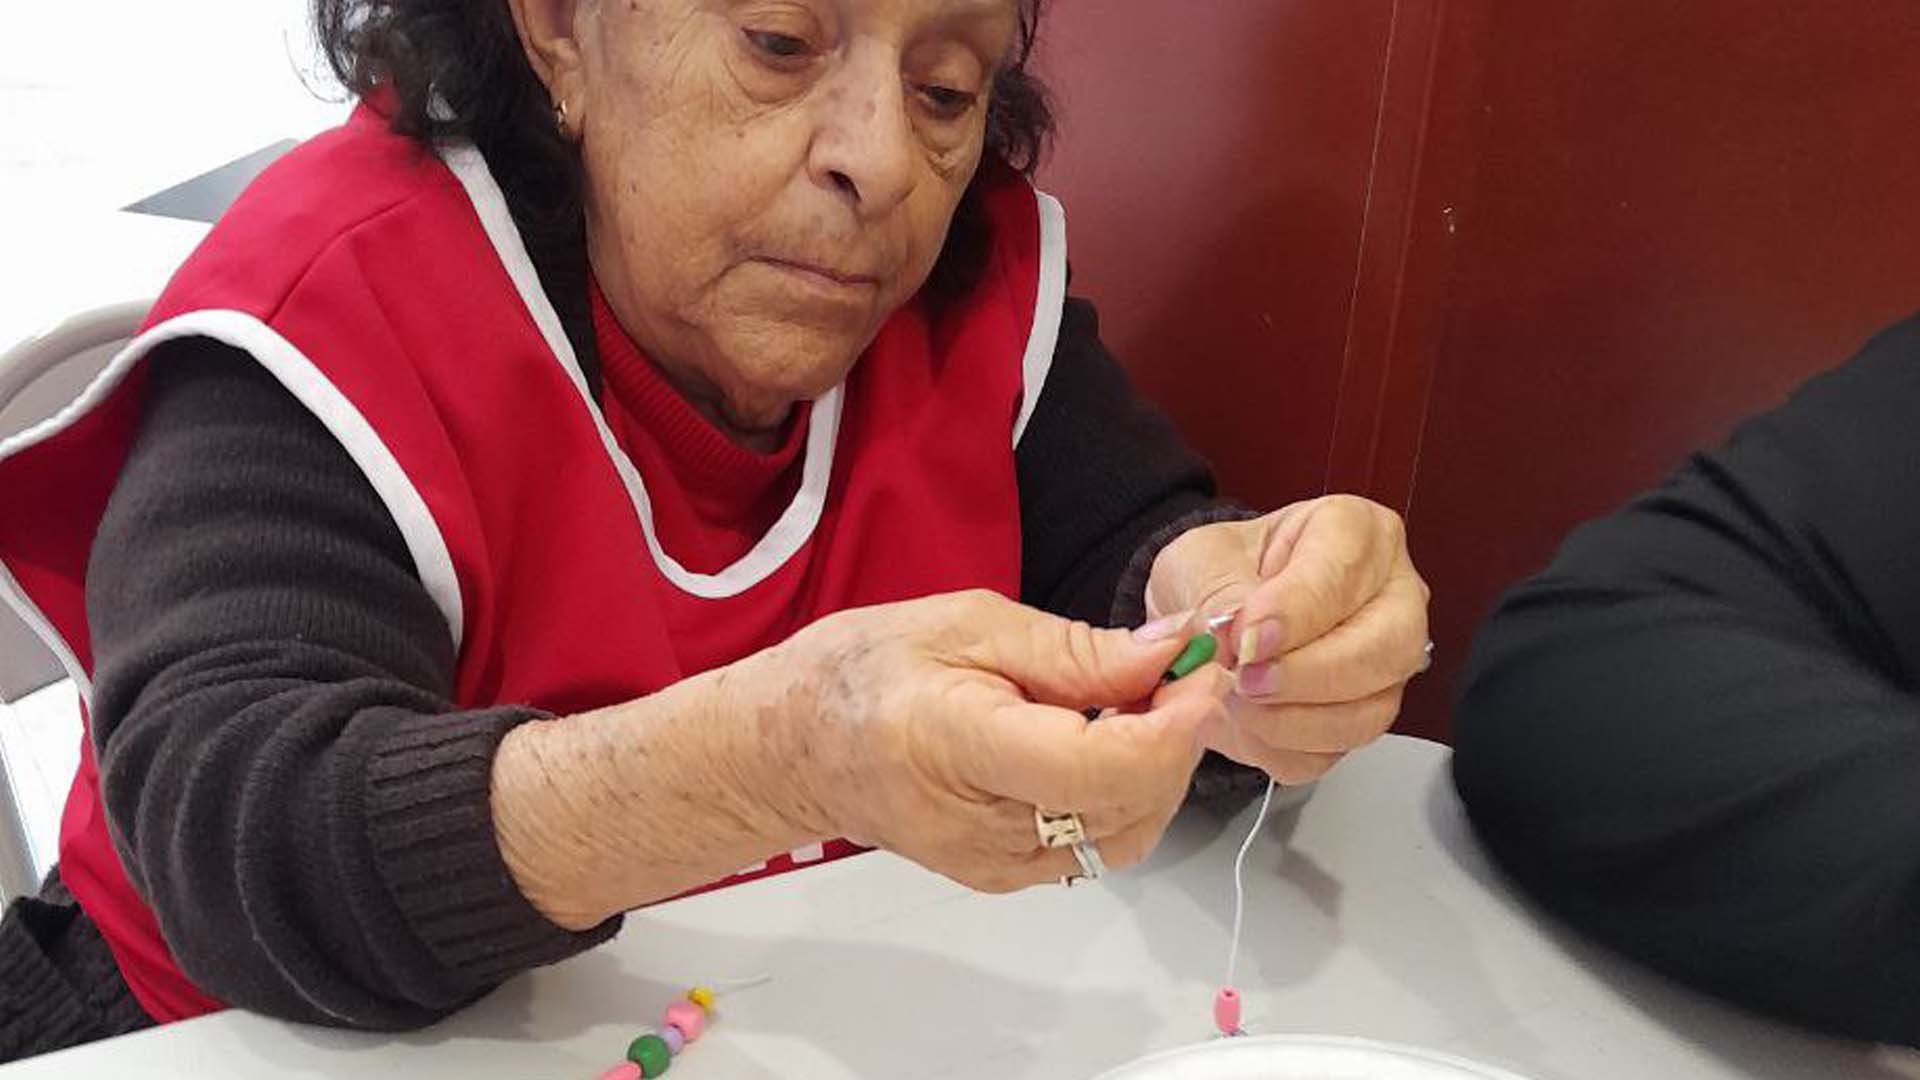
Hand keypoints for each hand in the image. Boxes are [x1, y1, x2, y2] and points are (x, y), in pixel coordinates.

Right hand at [757, 590, 1222, 892]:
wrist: (792, 747)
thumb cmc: (862, 672)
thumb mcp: (967, 622)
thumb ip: (1074, 650)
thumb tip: (1168, 651)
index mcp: (959, 744)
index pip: (1101, 766)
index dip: (1172, 723)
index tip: (1199, 668)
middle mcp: (982, 825)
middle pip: (1129, 805)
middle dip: (1177, 736)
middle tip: (1180, 669)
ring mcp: (995, 864)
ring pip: (1127, 832)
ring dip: (1158, 767)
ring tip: (1143, 699)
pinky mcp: (1004, 876)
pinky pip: (1096, 841)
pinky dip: (1124, 790)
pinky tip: (1107, 737)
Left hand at [1145, 496, 1430, 783]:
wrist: (1208, 620)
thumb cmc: (1218, 573)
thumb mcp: (1200, 560)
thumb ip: (1219, 593)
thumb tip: (1236, 637)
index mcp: (1354, 532)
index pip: (1347, 569)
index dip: (1298, 610)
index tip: (1248, 638)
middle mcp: (1389, 596)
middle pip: (1389, 646)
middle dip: (1312, 674)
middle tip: (1247, 680)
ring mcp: (1383, 664)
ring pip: (1372, 709)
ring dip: (1295, 721)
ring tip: (1236, 706)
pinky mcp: (1359, 717)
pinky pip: (1336, 751)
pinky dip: (1283, 750)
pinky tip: (1244, 728)